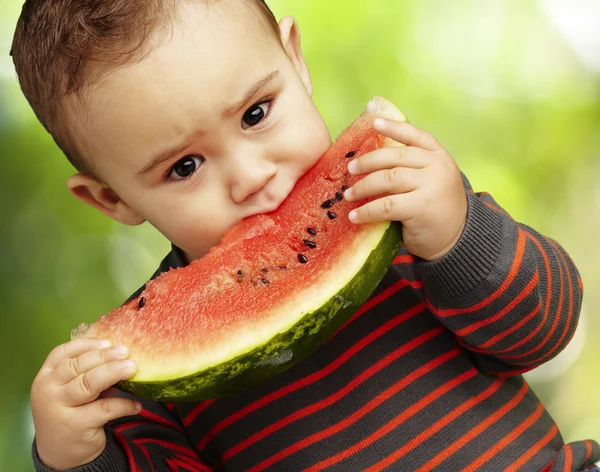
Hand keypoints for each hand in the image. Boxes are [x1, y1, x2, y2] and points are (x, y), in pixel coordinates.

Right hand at [31, 337, 139, 469]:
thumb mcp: (69, 390)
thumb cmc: (69, 412)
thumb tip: (120, 357)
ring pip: (89, 384)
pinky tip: (135, 404)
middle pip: (78, 366)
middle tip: (126, 352)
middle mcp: (48, 390)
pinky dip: (124, 404)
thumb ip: (86, 373)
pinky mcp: (75, 426)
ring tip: (133, 368)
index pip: (63, 353)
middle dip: (105, 356)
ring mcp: (59, 409)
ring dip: (114, 372)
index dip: (87, 344)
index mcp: (46, 376)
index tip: (108, 341)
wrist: (58, 453)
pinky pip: (105, 408)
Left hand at [344, 117, 466, 260]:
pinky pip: (386, 205)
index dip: (393, 127)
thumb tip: (371, 162)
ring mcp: (430, 185)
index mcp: (439, 156)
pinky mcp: (421, 207)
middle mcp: (437, 166)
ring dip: (363, 187)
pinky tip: (355, 216)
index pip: (415, 135)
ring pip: (387, 179)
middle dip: (368, 162)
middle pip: (395, 156)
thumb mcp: (432, 181)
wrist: (456, 240)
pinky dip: (367, 211)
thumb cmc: (436, 210)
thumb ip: (412, 169)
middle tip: (350, 169)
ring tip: (349, 195)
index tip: (373, 123)